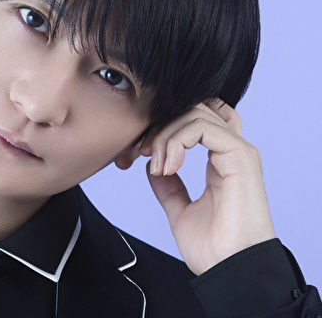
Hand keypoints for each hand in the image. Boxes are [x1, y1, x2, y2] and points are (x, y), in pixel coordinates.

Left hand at [139, 100, 275, 275]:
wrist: (230, 271)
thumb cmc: (214, 248)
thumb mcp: (179, 209)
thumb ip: (168, 185)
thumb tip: (153, 165)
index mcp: (220, 161)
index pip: (195, 121)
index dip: (164, 128)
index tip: (140, 151)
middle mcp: (231, 151)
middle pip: (193, 110)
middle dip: (161, 126)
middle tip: (142, 152)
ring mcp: (238, 151)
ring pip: (195, 114)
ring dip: (165, 135)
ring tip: (157, 165)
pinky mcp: (241, 156)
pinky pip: (203, 127)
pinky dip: (177, 140)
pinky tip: (168, 166)